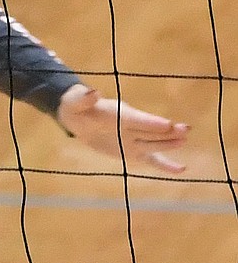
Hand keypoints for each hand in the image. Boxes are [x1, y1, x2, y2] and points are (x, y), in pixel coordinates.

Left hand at [57, 84, 188, 174]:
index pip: (137, 119)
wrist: (78, 117)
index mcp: (119, 114)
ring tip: (185, 140)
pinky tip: (181, 170)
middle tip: (186, 129)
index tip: (167, 123)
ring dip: (169, 144)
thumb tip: (93, 92)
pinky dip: (165, 165)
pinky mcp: (132, 151)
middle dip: (167, 131)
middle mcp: (130, 126)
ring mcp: (133, 139)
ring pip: (154, 144)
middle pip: (151, 131)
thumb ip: (85, 98)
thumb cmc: (77, 106)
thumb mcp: (76, 102)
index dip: (150, 122)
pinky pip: (151, 159)